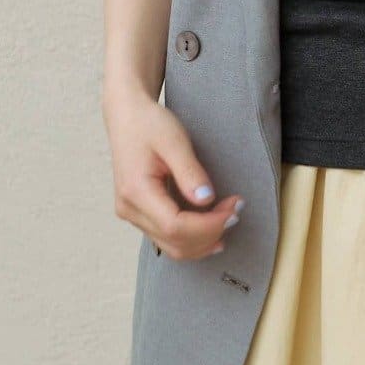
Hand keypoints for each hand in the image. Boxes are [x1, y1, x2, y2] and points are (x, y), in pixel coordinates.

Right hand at [103, 84, 243, 259]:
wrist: (127, 116)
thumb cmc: (149, 124)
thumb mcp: (174, 140)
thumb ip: (190, 171)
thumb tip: (207, 199)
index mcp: (135, 191)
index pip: (176, 226)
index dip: (209, 225)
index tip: (234, 207)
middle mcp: (129, 210)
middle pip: (175, 242)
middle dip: (210, 233)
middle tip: (236, 211)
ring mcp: (132, 215)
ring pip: (171, 247)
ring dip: (203, 240)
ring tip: (228, 219)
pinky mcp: (139, 214)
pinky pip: (167, 238)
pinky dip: (192, 238)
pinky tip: (212, 227)